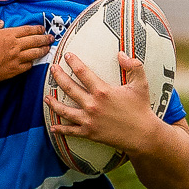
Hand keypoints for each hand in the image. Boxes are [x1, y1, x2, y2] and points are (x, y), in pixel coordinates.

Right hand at [0, 21, 51, 82]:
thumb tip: (1, 22)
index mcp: (9, 34)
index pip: (28, 30)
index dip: (37, 29)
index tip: (43, 29)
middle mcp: (15, 45)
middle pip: (35, 40)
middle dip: (45, 38)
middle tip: (51, 38)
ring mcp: (17, 58)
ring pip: (35, 53)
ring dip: (43, 50)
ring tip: (48, 49)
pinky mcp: (15, 69)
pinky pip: (28, 65)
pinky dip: (32, 63)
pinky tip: (34, 61)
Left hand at [46, 52, 161, 155]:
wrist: (142, 134)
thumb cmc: (141, 108)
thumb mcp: (140, 84)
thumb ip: (133, 65)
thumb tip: (121, 53)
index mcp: (103, 91)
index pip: (82, 72)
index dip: (73, 62)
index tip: (67, 55)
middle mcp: (92, 105)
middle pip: (69, 88)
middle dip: (58, 76)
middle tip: (52, 69)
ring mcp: (89, 120)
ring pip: (64, 110)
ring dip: (53, 103)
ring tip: (46, 97)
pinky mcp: (89, 133)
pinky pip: (71, 131)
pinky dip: (60, 129)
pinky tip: (53, 127)